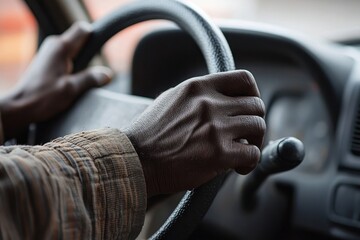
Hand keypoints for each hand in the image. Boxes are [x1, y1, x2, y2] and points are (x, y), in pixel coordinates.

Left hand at [0, 22, 111, 138]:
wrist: (21, 106)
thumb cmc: (43, 97)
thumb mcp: (72, 89)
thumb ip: (90, 79)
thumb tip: (108, 74)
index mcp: (61, 48)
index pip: (83, 30)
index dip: (94, 37)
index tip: (100, 51)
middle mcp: (53, 45)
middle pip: (79, 39)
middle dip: (88, 53)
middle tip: (90, 72)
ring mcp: (49, 52)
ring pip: (73, 50)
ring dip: (80, 62)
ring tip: (77, 79)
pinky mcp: (47, 61)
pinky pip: (65, 57)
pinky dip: (72, 66)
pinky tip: (70, 80)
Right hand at [125, 70, 265, 196]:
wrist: (135, 160)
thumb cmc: (149, 134)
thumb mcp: (170, 100)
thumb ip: (197, 96)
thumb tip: (220, 98)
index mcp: (197, 88)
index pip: (243, 79)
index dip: (253, 94)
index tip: (249, 107)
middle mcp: (209, 104)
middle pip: (255, 105)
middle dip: (255, 121)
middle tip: (247, 134)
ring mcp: (215, 128)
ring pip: (258, 127)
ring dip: (255, 141)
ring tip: (244, 150)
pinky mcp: (218, 153)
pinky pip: (252, 153)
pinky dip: (251, 161)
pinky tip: (239, 166)